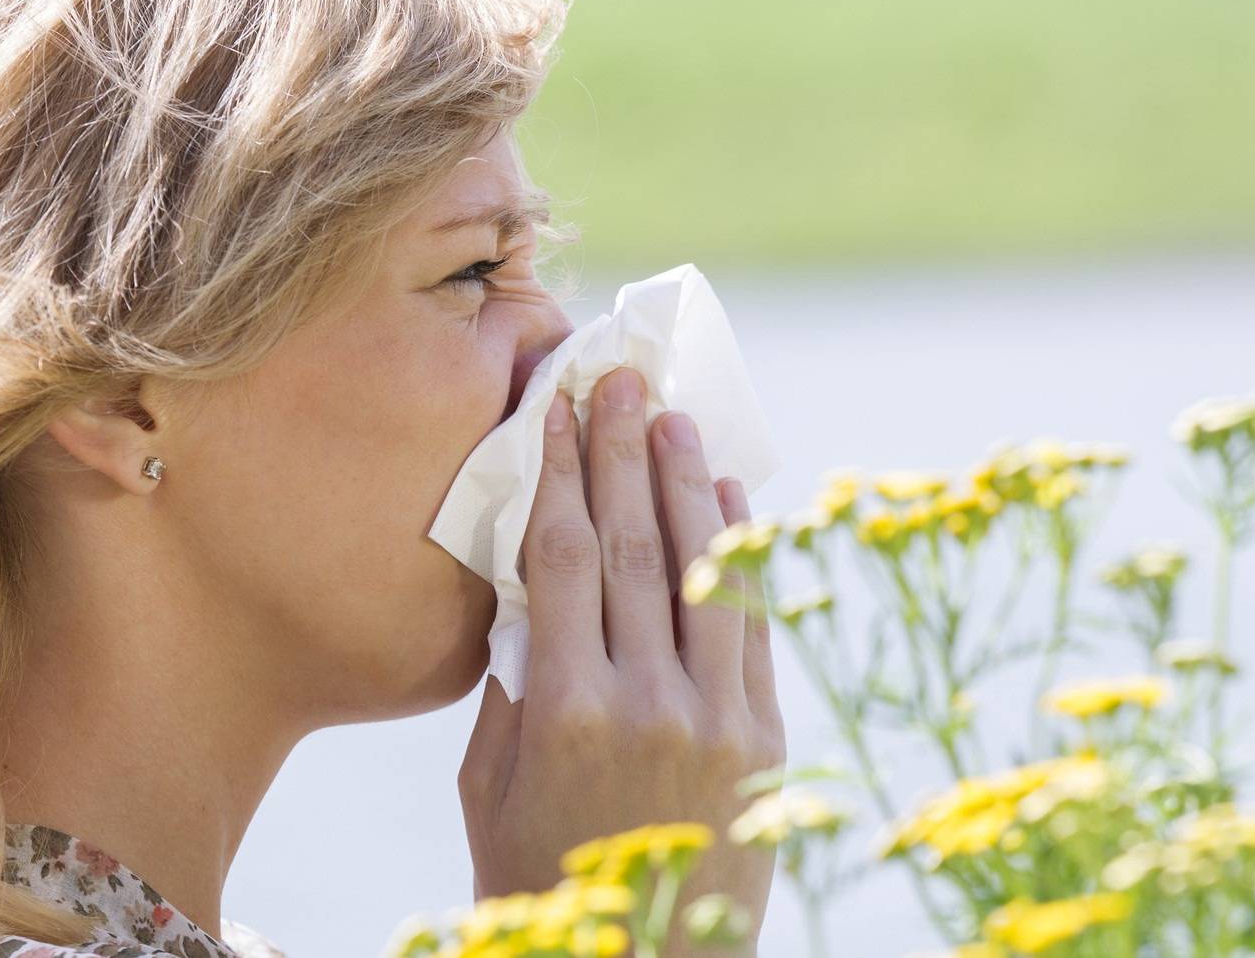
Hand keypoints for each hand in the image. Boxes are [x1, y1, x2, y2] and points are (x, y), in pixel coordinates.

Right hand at [459, 366, 785, 955]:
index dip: (559, 472)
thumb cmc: (539, 878)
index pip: (562, 558)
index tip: (558, 408)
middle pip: (632, 547)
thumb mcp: (490, 784)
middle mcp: (647, 703)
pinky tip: (729, 499)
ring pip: (702, 573)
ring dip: (686, 485)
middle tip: (619, 378)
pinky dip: (742, 555)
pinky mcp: (764, 740)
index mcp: (565, 711)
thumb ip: (514, 680)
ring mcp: (716, 719)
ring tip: (673, 417)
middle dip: (621, 452)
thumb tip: (531, 580)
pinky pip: (753, 625)